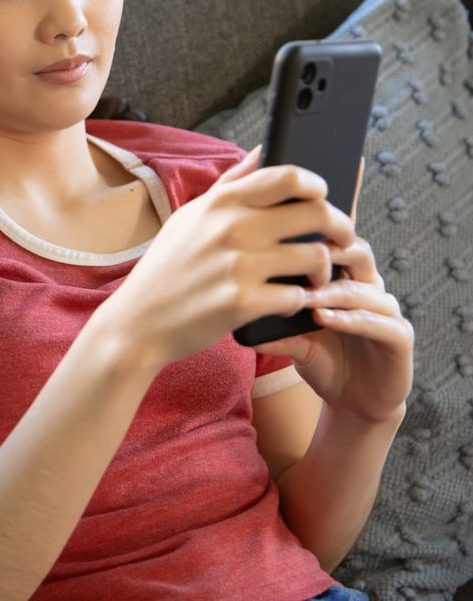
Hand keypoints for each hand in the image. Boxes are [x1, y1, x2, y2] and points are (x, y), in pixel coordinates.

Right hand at [91, 145, 361, 372]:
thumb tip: (262, 150)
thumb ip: (231, 183)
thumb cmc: (167, 269)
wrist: (137, 323)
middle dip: (341, 227)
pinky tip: (288, 304)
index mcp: (221, 203)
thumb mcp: (190, 217)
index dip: (318, 184)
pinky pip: (297, 297)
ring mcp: (238, 265)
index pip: (289, 176)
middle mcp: (232, 228)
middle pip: (317, 213)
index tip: (322, 198)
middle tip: (341, 240)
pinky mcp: (242, 303)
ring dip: (324, 271)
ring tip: (314, 279)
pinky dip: (300, 303)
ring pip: (316, 257)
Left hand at [250, 166, 413, 423]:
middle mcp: (367, 284)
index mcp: (341, 274)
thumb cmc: (317, 354)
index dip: (310, 227)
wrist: (350, 398)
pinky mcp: (400, 338)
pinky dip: (350, 318)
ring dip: (332, 287)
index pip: (329, 237)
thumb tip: (220, 286)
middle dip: (325, 248)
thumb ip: (263, 305)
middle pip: (353, 250)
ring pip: (364, 286)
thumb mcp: (284, 328)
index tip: (276, 219)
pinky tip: (322, 317)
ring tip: (304, 291)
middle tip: (293, 247)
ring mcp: (387, 309)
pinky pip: (379, 322)